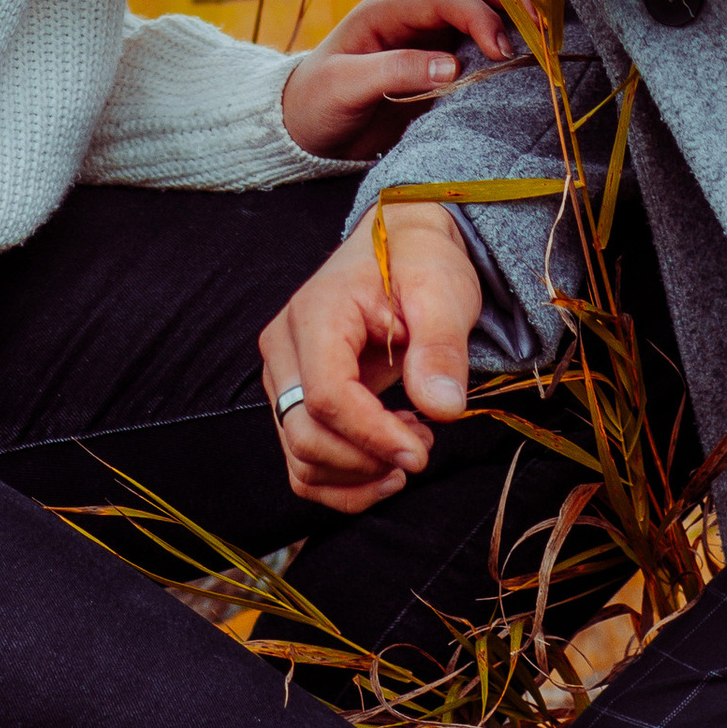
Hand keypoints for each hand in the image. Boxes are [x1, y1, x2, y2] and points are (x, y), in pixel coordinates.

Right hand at [259, 203, 479, 508]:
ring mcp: (284, 377)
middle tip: (423, 447)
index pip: (326, 396)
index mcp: (316, 313)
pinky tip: (386, 458)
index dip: (372, 436)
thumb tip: (442, 408)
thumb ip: (440, 348)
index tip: (421, 451)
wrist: (401, 248)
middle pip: (305, 434)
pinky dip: (344, 479)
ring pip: (301, 458)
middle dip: (368, 459)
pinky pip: (304, 462)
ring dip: (358, 474)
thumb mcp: (442, 293)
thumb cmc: (418, 263)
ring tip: (410, 443)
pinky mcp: (294, 399)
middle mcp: (285, 347)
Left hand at [279, 0, 519, 160]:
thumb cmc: (320, 103)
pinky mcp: (442, 43)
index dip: (482, 15)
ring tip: (552, 6)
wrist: (308, 123)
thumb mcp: (345, 88)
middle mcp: (412, 7)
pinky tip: (540, 14)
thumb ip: (394, 72)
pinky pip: (482, 12)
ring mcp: (429, 22)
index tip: (505, 51)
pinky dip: (511, 6)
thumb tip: (452, 68)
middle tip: (543, 29)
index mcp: (388, 8)